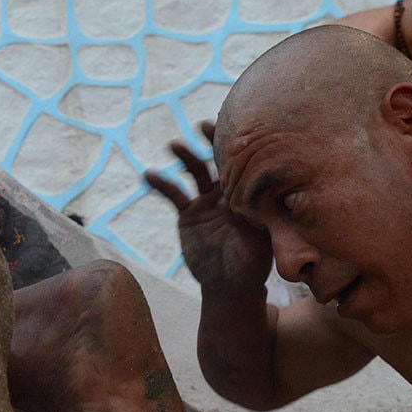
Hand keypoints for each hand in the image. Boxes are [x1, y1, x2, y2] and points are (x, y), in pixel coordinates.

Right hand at [144, 121, 272, 296]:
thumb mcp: (257, 247)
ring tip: (174, 145)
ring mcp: (208, 201)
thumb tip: (263, 206)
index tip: (234, 133)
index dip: (240, 149)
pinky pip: (174, 194)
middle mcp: (229, 193)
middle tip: (205, 125)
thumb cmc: (250, 268)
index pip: (246, 166)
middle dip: (213, 141)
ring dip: (187, 155)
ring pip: (197, 171)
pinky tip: (148, 174)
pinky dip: (162, 183)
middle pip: (221, 160)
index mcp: (249, 197)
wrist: (228, 286)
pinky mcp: (189, 213)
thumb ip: (257, 226)